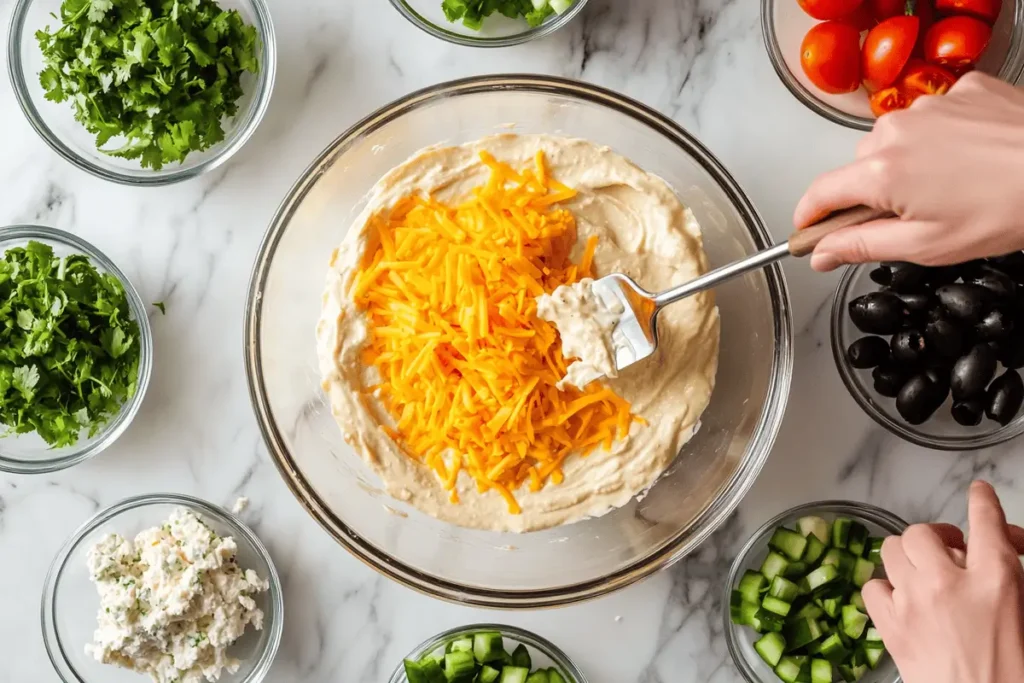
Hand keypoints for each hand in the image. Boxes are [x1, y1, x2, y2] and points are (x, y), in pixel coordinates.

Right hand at [794, 72, 1023, 271]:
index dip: (809, 217)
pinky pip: (933, 117)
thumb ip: (861, 246)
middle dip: (872, 193)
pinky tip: (970, 158)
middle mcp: (896, 130)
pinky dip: (942, 138)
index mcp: (881, 172)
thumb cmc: (1007, 211)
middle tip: (909, 218)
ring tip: (951, 187)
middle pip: (859, 167)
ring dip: (908, 164)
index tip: (807, 232)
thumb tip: (820, 254)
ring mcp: (931, 105)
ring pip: (895, 140)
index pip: (821, 194)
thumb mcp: (926, 246)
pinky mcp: (963, 90)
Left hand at [862, 481, 1023, 682]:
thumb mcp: (1023, 612)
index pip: (986, 523)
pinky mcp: (890, 628)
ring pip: (891, 550)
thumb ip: (1006, 576)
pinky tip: (903, 600)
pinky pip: (873, 587)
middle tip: (951, 549)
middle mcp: (948, 584)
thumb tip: (999, 551)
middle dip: (936, 536)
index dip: (983, 502)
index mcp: (995, 581)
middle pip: (924, 532)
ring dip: (909, 557)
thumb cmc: (1012, 670)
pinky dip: (886, 588)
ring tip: (924, 571)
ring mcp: (913, 604)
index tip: (979, 492)